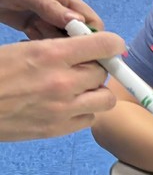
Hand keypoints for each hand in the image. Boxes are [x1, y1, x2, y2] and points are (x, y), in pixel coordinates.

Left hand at [0, 0, 101, 38]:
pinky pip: (46, 42)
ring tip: (31, 34)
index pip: (91, 20)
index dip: (91, 37)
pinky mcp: (34, 27)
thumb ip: (48, 5)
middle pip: (79, 35)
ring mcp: (47, 19)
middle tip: (47, 40)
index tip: (79, 49)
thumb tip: (78, 21)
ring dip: (51, 44)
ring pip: (62, 41)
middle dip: (68, 43)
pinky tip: (26, 41)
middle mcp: (60, 9)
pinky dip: (39, 46)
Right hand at [0, 31, 123, 140]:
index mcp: (49, 54)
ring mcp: (63, 109)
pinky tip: (67, 105)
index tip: (113, 45)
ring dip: (96, 92)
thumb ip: (50, 49)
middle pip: (103, 73)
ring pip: (105, 100)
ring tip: (78, 88)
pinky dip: (85, 111)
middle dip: (95, 67)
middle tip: (80, 67)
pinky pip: (89, 119)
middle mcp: (62, 82)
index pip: (101, 45)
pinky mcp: (58, 129)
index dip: (111, 44)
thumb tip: (75, 47)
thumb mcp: (17, 51)